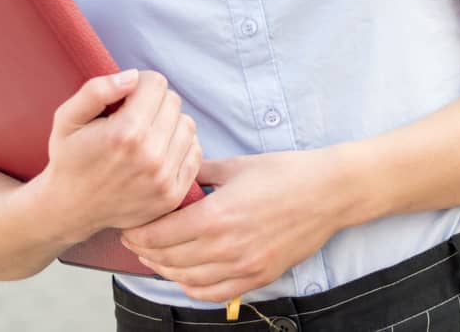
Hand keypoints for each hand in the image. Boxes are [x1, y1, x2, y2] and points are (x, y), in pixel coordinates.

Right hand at [42, 70, 202, 240]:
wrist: (70, 209)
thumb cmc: (69, 158)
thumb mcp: (66, 118)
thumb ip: (96, 91)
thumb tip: (133, 77)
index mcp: (125, 133)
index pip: (157, 83)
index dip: (140, 85)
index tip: (125, 99)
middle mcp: (150, 156)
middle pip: (173, 102)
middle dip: (153, 104)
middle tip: (131, 119)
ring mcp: (164, 178)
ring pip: (187, 125)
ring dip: (168, 124)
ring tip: (144, 136)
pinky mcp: (173, 194)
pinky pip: (195, 152)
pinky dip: (179, 147)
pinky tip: (156, 153)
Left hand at [121, 150, 350, 303]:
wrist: (330, 192)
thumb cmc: (288, 173)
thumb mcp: (238, 165)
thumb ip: (200, 171)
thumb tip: (174, 172)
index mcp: (216, 216)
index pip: (159, 235)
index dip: (136, 233)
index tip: (128, 225)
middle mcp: (226, 247)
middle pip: (167, 259)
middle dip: (144, 250)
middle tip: (136, 239)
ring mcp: (243, 267)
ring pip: (186, 280)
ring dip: (165, 270)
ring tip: (157, 256)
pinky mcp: (258, 277)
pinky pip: (214, 294)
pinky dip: (193, 288)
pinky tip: (187, 275)